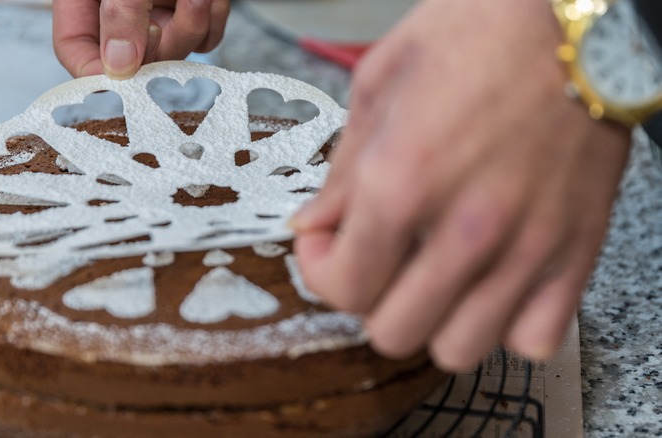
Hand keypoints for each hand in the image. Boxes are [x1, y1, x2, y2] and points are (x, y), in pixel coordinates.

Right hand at [53, 0, 229, 78]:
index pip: (81, 55)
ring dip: (195, 21)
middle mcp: (120, 12)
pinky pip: (206, 32)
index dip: (101, 74)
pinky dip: (212, 14)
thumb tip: (120, 64)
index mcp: (83, 4)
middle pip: (139, 58)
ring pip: (179, 47)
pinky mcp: (188, 6)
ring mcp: (157, 10)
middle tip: (178, 8)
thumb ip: (120, 12)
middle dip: (166, 37)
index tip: (127, 79)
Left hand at [291, 0, 630, 370]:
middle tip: (375, 256)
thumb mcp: (382, 82)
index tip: (327, 244)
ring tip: (431, 274)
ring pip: (458, 348)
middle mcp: (464, 229)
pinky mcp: (574, 253)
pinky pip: (532, 339)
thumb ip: (341, 169)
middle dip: (370, 296)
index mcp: (402, 181)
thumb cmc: (480, 31)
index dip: (320, 269)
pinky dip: (503, 323)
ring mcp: (525, 249)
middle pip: (393, 331)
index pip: (341, 287)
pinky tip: (490, 282)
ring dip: (432, 319)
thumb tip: (314, 224)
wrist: (576, 19)